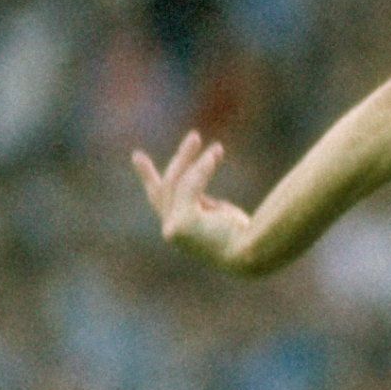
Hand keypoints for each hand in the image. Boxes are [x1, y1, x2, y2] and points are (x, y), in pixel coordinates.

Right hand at [132, 132, 257, 271]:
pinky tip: (216, 153)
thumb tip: (200, 176)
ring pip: (177, 184)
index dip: (149, 177)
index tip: (137, 156)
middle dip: (180, 161)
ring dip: (194, 160)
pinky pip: (190, 186)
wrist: (253, 253)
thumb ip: (203, 200)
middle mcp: (172, 231)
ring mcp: (174, 229)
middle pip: (166, 188)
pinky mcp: (182, 224)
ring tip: (218, 147)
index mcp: (180, 230)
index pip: (160, 200)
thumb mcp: (220, 213)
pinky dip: (203, 167)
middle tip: (195, 137)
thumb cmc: (245, 237)